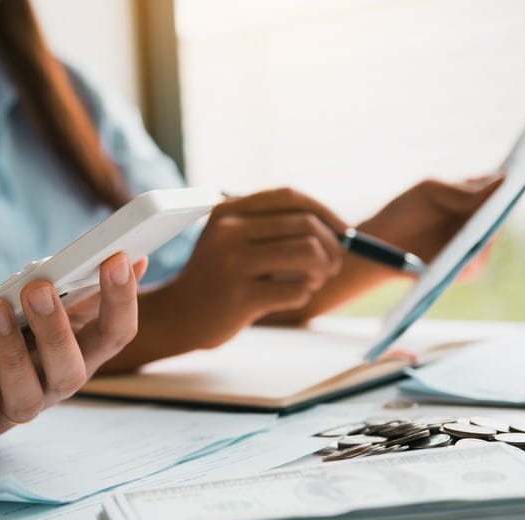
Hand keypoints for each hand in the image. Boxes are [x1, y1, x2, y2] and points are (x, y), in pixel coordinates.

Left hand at [0, 253, 143, 440]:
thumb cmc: (5, 337)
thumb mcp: (40, 311)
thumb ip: (78, 291)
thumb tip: (131, 259)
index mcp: (78, 355)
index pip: (115, 335)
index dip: (121, 301)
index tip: (116, 260)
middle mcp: (55, 387)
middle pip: (72, 371)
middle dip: (56, 329)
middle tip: (37, 288)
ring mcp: (17, 409)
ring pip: (25, 395)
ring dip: (10, 352)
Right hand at [159, 188, 345, 349]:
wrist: (179, 316)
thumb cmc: (218, 278)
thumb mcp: (231, 239)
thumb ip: (271, 226)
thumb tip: (338, 228)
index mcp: (228, 211)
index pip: (290, 197)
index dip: (325, 212)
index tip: (345, 233)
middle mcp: (228, 231)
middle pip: (305, 224)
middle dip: (332, 247)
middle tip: (332, 267)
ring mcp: (233, 264)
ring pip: (308, 253)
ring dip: (321, 270)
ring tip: (312, 282)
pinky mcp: (241, 297)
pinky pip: (297, 290)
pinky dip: (303, 295)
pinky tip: (290, 299)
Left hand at [364, 175, 504, 267]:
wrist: (381, 247)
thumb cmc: (404, 212)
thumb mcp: (430, 192)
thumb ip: (463, 190)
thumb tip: (503, 180)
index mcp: (474, 198)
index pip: (500, 189)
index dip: (511, 183)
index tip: (520, 172)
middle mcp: (480, 222)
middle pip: (501, 214)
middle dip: (502, 207)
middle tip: (501, 200)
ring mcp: (476, 247)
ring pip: (491, 239)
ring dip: (487, 233)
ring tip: (481, 225)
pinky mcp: (468, 270)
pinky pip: (478, 263)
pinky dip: (474, 257)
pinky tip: (468, 252)